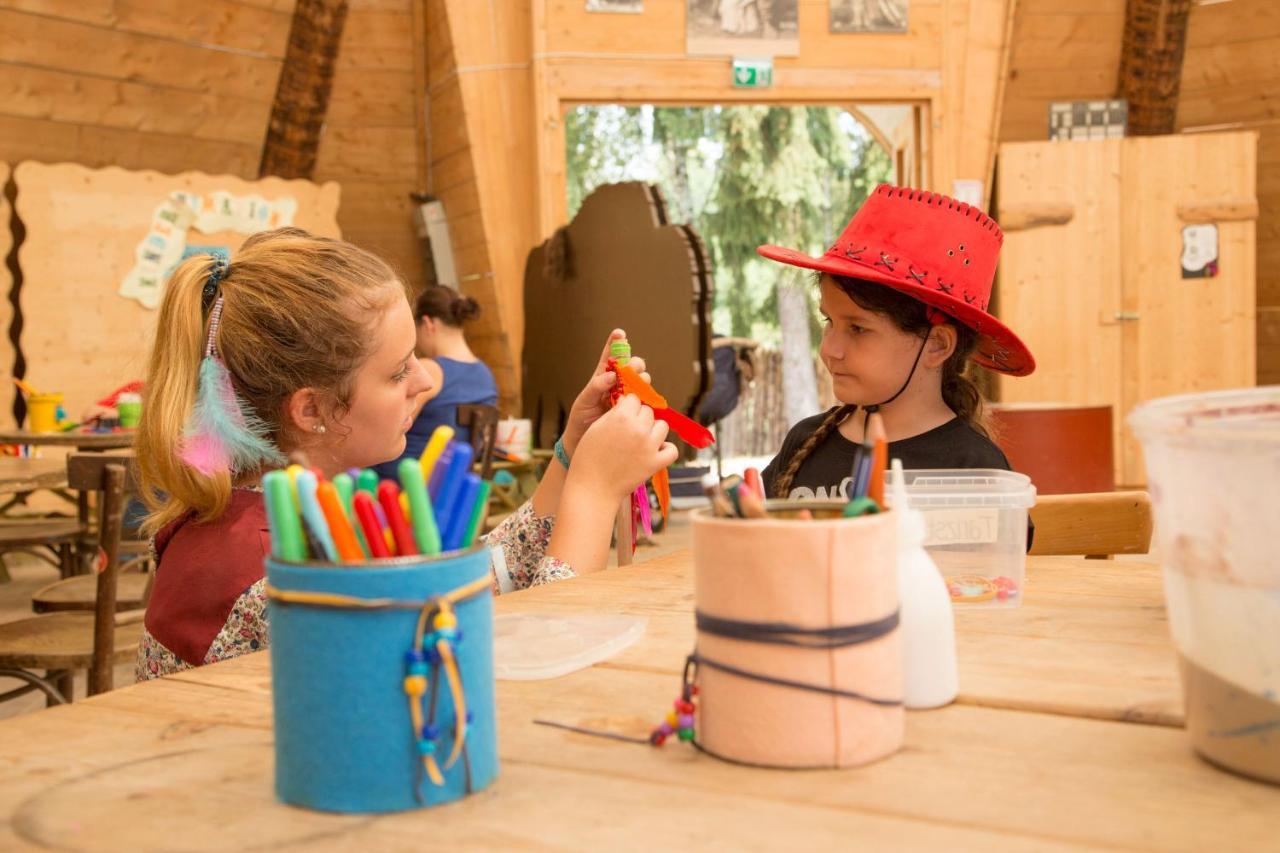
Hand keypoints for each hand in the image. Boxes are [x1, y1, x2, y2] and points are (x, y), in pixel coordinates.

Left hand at [561, 329, 650, 456]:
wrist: (585, 444)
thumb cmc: (581, 420)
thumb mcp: (583, 402)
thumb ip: (595, 387)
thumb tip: (611, 375)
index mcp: (603, 378)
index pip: (610, 357)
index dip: (616, 342)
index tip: (619, 333)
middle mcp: (619, 385)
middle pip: (633, 367)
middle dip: (635, 364)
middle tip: (632, 368)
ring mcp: (629, 398)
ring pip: (643, 382)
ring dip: (642, 380)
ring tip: (636, 388)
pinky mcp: (637, 412)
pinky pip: (648, 401)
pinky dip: (649, 398)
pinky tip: (647, 400)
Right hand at [565, 394, 676, 501]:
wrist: (592, 489)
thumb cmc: (588, 458)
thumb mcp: (596, 427)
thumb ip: (614, 413)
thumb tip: (627, 402)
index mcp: (621, 416)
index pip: (634, 399)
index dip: (628, 405)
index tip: (623, 414)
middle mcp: (638, 429)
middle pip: (648, 411)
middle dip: (640, 417)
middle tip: (628, 430)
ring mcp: (649, 446)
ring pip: (662, 426)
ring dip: (653, 430)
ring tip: (641, 440)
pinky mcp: (655, 463)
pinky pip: (672, 450)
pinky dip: (665, 449)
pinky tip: (655, 451)